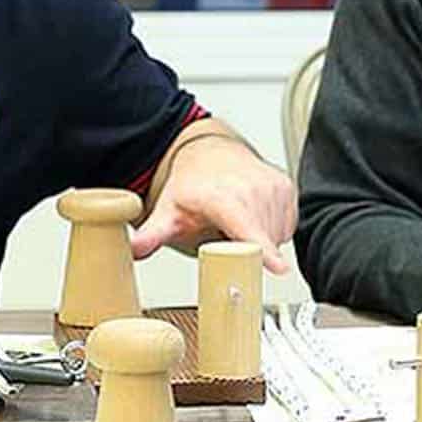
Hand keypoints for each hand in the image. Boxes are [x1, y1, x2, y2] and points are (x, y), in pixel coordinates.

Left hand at [129, 138, 296, 273]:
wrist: (211, 153)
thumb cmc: (193, 185)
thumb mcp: (168, 212)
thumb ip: (152, 234)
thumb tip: (134, 250)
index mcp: (223, 197)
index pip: (247, 228)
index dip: (264, 250)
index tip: (278, 268)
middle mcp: (251, 188)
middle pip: (261, 242)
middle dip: (246, 250)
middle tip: (224, 236)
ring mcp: (272, 187)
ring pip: (277, 236)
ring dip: (261, 240)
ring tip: (237, 224)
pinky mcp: (287, 188)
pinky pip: (288, 226)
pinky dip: (274, 229)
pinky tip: (254, 218)